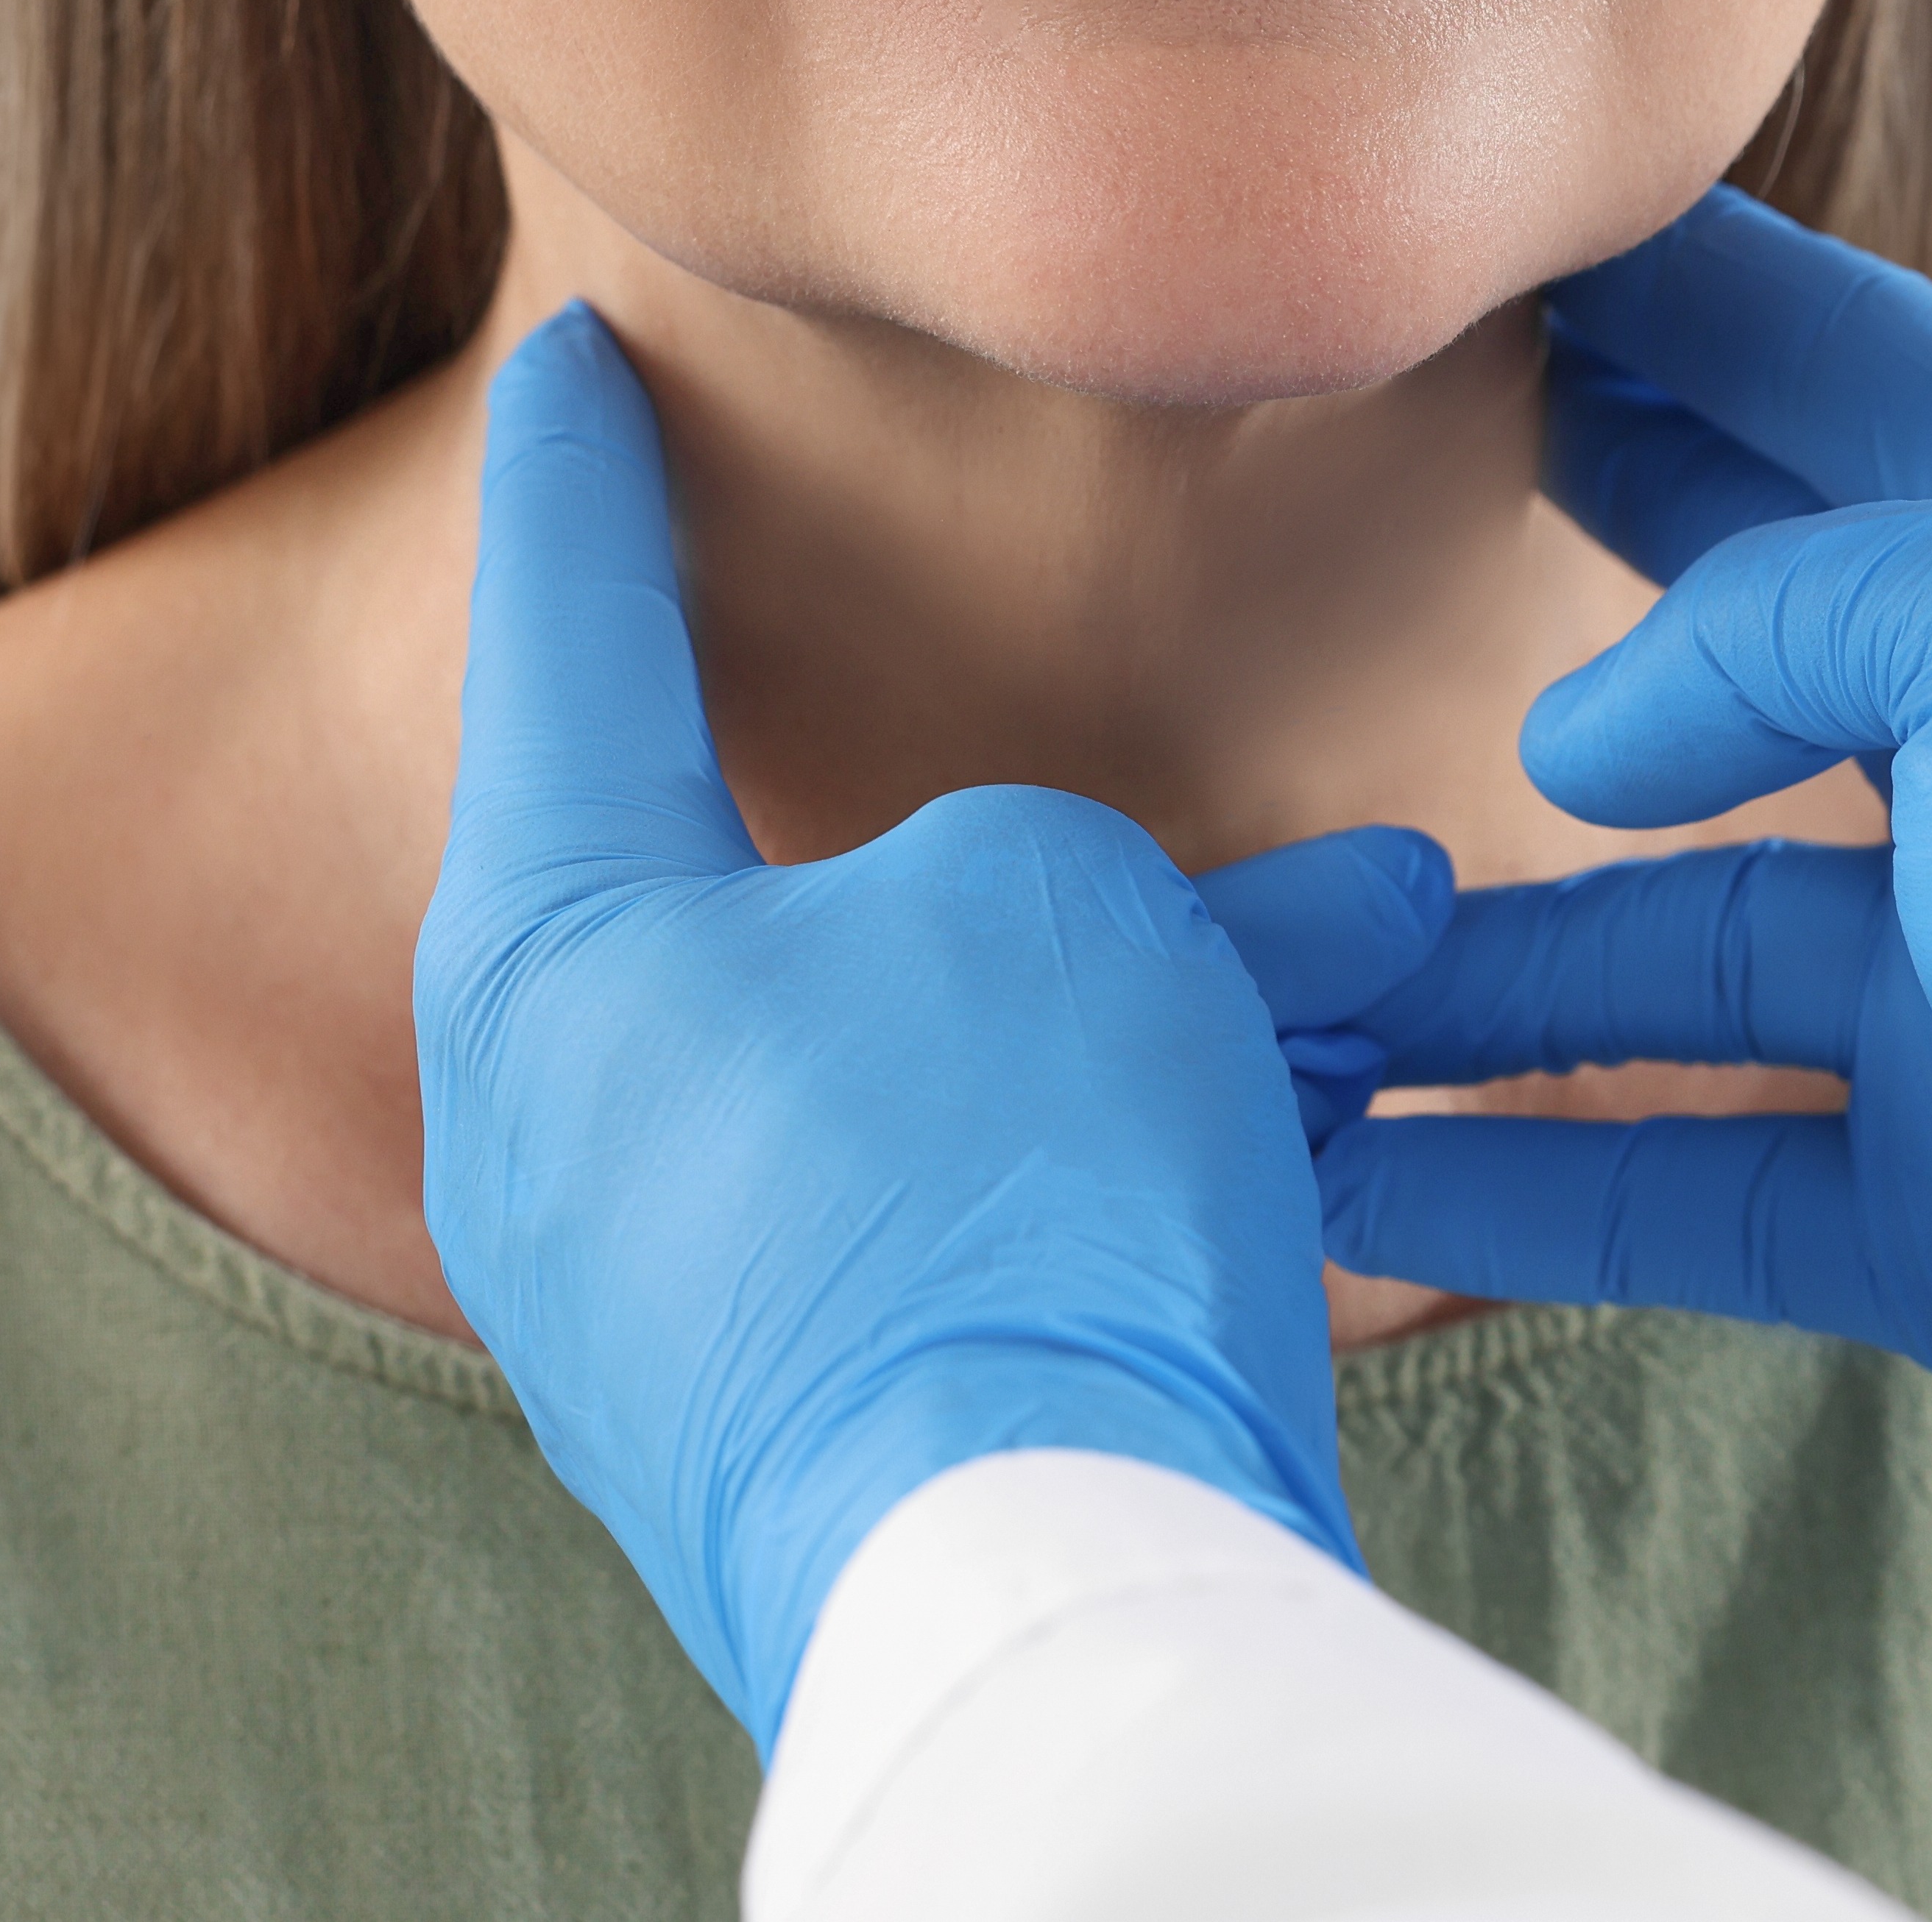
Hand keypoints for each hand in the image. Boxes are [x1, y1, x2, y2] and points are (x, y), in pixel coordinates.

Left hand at [416, 306, 1449, 1750]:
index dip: (583, 474)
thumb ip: (1056, 862)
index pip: (566, 635)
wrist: (1041, 1574)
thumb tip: (1167, 941)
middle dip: (1042, 836)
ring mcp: (675, 1303)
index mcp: (550, 952)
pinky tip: (1317, 1110)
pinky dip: (1119, 1143)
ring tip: (1381, 950)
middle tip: (1145, 728)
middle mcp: (564, 1132)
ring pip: (930, 1063)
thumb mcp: (1050, 898)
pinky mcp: (810, 1427)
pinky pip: (967, 1213)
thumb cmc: (1000, 1182)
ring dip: (1146, 995)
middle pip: (800, 891)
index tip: (561, 357)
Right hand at [1311, 192, 1931, 1868]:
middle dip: (1591, 560)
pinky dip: (1516, 1179)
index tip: (1546, 228)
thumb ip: (1784, 611)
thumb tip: (1583, 744)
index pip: (1871, 386)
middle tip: (1400, 469)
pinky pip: (1683, 1175)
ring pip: (1679, 948)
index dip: (1707, 304)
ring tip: (1282, 952)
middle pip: (1762, 644)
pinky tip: (1352, 1165)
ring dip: (1481, 960)